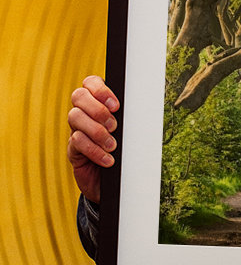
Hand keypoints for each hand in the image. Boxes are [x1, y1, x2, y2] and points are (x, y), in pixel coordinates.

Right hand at [67, 76, 119, 202]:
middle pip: (78, 96)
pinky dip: (94, 150)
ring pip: (75, 117)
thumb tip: (142, 106)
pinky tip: (108, 159)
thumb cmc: (125, 151)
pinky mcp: (73, 149)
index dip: (100, 89)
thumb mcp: (129, 131)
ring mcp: (76, 129)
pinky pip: (77, 141)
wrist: (116, 182)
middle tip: (114, 126)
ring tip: (112, 145)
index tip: (116, 105)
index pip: (90, 82)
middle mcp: (84, 113)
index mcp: (98, 102)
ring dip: (96, 130)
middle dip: (98, 109)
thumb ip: (129, 117)